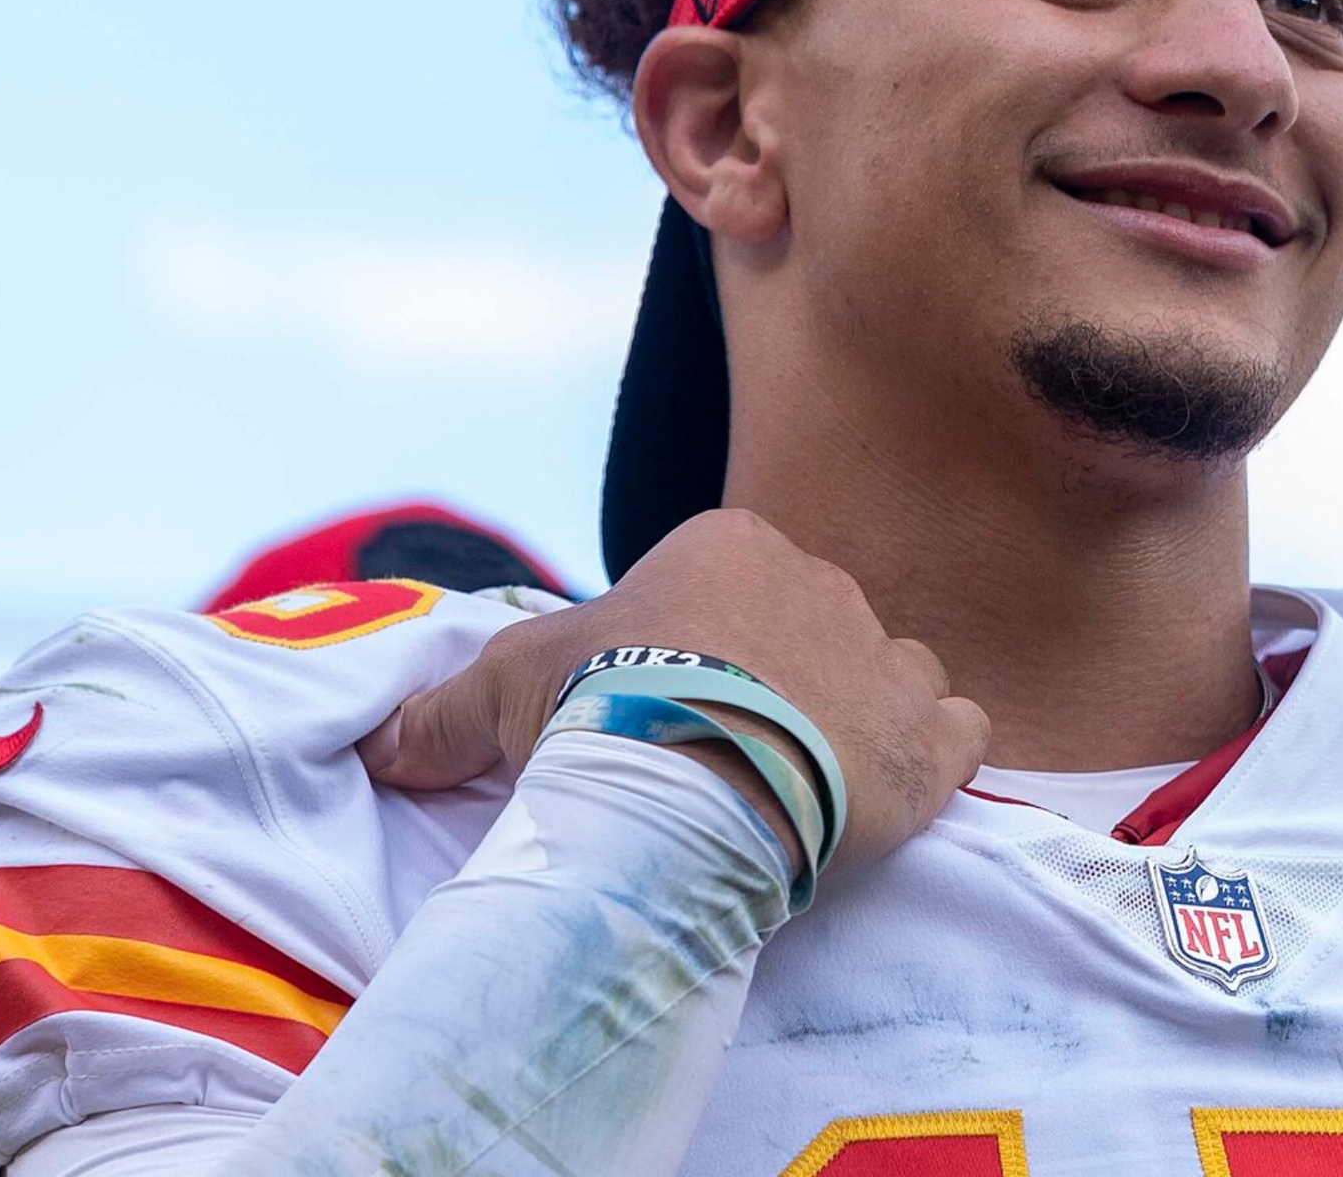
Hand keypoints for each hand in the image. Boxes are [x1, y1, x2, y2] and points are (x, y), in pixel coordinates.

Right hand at [359, 509, 988, 879]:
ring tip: (807, 783)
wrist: (706, 782)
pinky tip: (890, 794)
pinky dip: (935, 758)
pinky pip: (959, 731)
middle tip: (733, 762)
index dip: (697, 659)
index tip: (667, 718)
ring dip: (861, 718)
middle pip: (807, 633)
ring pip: (889, 675)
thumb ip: (446, 711)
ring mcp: (891, 658)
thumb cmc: (606, 713)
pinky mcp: (938, 736)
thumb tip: (382, 744)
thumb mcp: (505, 692)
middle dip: (780, 688)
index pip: (727, 594)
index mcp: (733, 548)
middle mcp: (826, 583)